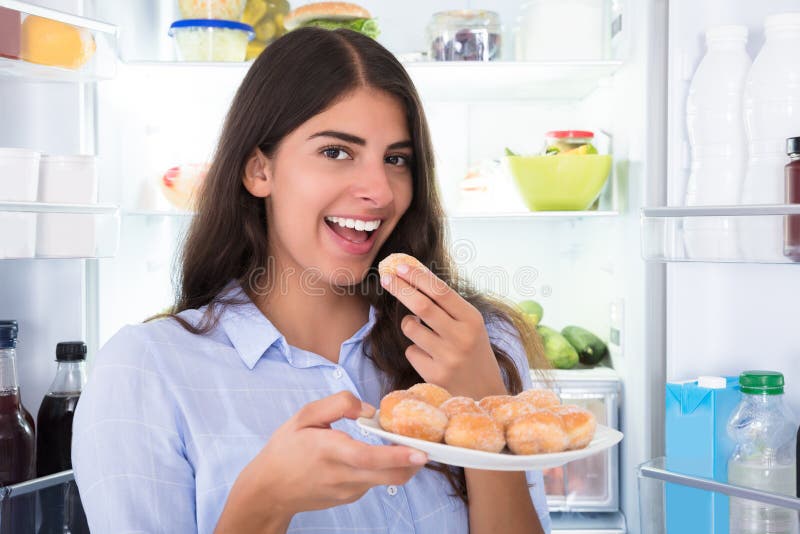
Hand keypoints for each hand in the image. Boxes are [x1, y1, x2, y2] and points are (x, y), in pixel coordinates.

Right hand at [217, 391, 427, 531]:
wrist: (269, 490)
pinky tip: (372, 454)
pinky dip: (382, 468)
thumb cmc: (286, 449)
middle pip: (391, 476)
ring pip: (386, 478)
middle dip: (415, 462)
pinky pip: (374, 481)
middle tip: (429, 445)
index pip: (370, 457)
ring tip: (401, 442)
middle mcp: (343, 476)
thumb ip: (337, 404)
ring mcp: (348, 491)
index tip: (421, 452)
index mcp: (331, 451)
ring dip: (400, 463)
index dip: (398, 455)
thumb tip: (368, 409)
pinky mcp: (350, 498)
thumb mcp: (304, 417)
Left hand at [380, 263, 506, 398]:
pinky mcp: (435, 375)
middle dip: (400, 288)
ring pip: (411, 328)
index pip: (441, 291)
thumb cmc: (473, 351)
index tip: (401, 266)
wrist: (484, 392)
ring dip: (409, 324)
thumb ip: (448, 306)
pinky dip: (415, 350)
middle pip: (422, 306)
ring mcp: (448, 357)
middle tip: (386, 277)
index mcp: (473, 319)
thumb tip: (415, 276)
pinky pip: (411, 351)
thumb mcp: (470, 325)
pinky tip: (431, 358)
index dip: (418, 277)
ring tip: (423, 331)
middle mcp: (462, 337)